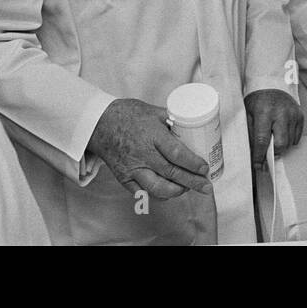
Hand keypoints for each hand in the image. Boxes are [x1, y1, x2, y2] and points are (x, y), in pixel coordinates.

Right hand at [87, 98, 211, 199]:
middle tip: (206, 186)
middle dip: (192, 182)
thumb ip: (172, 121)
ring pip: (158, 188)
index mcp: (152, 135)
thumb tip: (194, 128)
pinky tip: (169, 192)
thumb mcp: (153, 111)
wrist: (99, 124)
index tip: (205, 168)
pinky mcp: (124, 178)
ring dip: (177, 191)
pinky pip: (143, 193)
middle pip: (172, 173)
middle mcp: (143, 154)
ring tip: (187, 188)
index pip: (177, 154)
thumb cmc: (128, 115)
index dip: (193, 163)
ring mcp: (132, 168)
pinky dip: (158, 196)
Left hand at [246, 89, 302, 167]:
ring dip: (281, 146)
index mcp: (264, 112)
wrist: (272, 83)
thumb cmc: (257, 100)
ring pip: (289, 142)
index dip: (260, 155)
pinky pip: (297, 137)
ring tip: (274, 139)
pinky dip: (289, 139)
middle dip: (274, 153)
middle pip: (281, 144)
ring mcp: (293, 114)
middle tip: (268, 153)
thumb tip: (255, 155)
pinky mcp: (300, 115)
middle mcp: (281, 113)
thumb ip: (252, 134)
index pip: (262, 140)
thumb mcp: (249, 114)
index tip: (258, 166)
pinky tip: (281, 132)